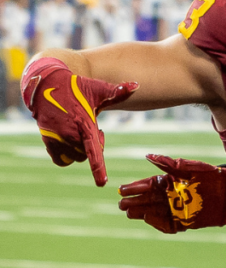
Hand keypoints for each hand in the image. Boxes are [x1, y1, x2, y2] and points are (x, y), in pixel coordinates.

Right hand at [20, 58, 137, 185]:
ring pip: (76, 158)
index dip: (98, 167)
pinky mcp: (47, 142)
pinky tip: (70, 142)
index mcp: (84, 123)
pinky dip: (68, 156)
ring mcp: (56, 139)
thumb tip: (137, 85)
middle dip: (95, 146)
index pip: (93, 149)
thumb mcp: (97, 89)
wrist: (45, 86)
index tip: (102, 183)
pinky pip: (62, 161)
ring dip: (82, 151)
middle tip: (94, 129)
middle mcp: (69, 134)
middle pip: (88, 155)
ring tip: (81, 133)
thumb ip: (117, 91)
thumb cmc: (76, 87)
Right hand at [118, 154, 225, 233]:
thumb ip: (169, 164)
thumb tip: (148, 156)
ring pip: (155, 212)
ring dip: (142, 212)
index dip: (135, 187)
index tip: (122, 189)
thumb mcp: (190, 167)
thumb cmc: (211, 175)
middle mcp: (172, 196)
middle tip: (122, 204)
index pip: (149, 185)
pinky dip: (158, 223)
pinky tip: (148, 219)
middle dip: (134, 201)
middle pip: (148, 200)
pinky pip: (168, 224)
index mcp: (171, 182)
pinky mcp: (186, 221)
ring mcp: (178, 209)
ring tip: (129, 212)